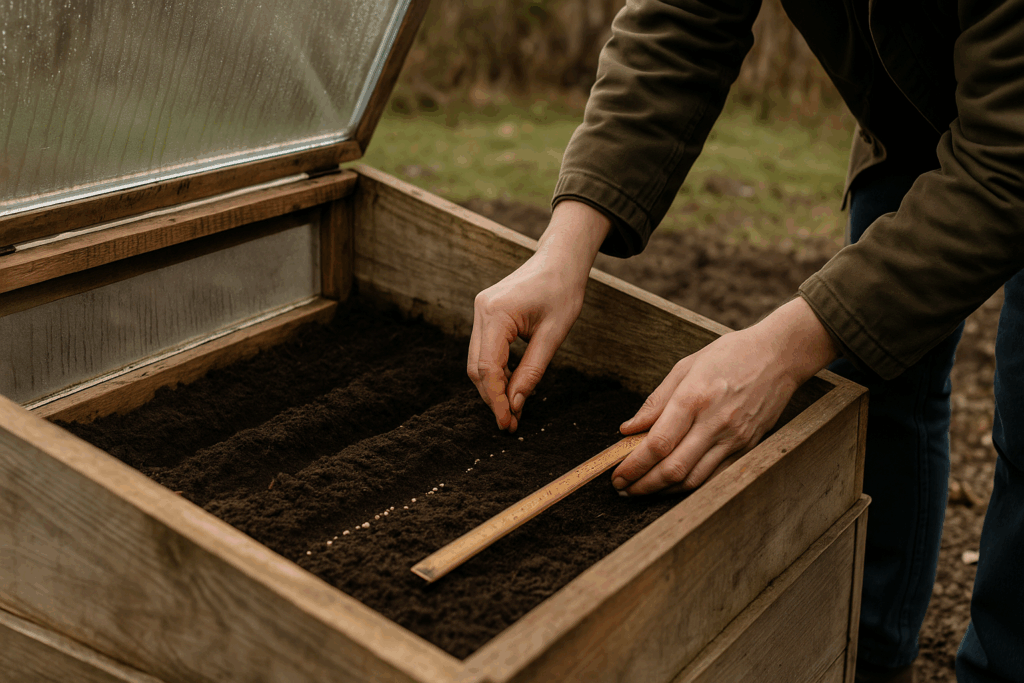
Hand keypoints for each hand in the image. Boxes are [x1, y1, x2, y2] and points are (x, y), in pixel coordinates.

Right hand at [468, 201, 610, 431]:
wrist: (561, 259)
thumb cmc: (563, 290)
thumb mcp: (553, 335)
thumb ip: (532, 371)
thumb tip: (516, 404)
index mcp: (496, 314)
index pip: (488, 368)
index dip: (496, 399)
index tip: (508, 422)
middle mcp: (481, 311)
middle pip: (476, 367)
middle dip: (491, 397)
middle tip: (510, 423)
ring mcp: (480, 311)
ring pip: (477, 361)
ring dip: (492, 387)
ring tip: (512, 410)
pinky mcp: (487, 313)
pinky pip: (484, 349)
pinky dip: (495, 371)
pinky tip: (510, 387)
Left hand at [612, 297, 837, 494]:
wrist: (779, 356)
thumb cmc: (728, 355)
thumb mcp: (685, 366)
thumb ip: (655, 401)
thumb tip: (628, 429)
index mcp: (694, 398)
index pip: (657, 443)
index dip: (633, 465)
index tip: (617, 474)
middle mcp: (714, 422)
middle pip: (673, 468)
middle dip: (642, 484)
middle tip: (623, 488)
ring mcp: (734, 438)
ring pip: (693, 479)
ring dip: (663, 490)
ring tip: (642, 489)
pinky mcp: (748, 447)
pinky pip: (715, 477)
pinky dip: (690, 485)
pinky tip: (672, 485)